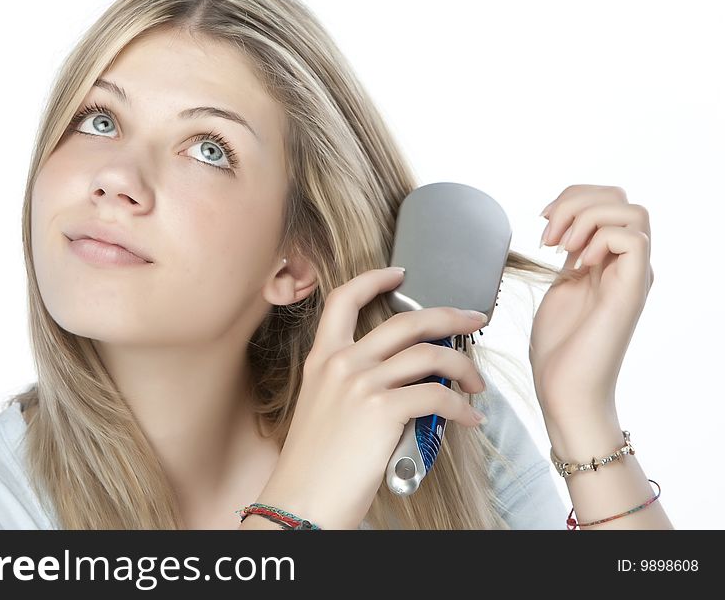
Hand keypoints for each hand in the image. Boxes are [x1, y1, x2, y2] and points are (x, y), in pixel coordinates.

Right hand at [254, 267, 488, 529]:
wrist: (301, 502)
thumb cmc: (315, 465)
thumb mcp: (324, 409)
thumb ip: (356, 383)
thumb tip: (407, 379)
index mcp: (322, 359)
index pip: (344, 299)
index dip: (374, 279)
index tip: (399, 274)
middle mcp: (341, 363)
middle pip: (406, 320)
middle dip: (449, 315)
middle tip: (471, 318)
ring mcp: (361, 383)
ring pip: (430, 354)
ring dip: (463, 365)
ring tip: (476, 382)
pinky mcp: (382, 410)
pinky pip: (438, 396)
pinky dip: (462, 406)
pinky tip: (468, 417)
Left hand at [531, 184, 654, 431]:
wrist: (564, 389)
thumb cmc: (559, 348)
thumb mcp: (560, 287)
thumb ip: (570, 256)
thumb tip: (563, 227)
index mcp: (610, 260)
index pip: (607, 201)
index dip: (572, 199)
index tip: (543, 225)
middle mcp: (628, 264)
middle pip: (620, 198)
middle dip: (576, 201)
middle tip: (550, 236)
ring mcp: (633, 276)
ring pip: (632, 211)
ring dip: (586, 218)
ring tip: (562, 248)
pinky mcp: (631, 291)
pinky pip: (633, 239)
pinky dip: (600, 239)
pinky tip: (579, 264)